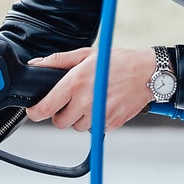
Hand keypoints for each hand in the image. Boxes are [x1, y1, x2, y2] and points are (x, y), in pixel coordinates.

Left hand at [23, 46, 156, 131]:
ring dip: (79, 118)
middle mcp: (85, 101)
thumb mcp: (85, 54)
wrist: (148, 73)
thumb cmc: (118, 62)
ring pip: (76, 127)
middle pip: (59, 122)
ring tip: (91, 100)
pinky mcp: (110, 124)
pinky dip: (95, 120)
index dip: (35, 112)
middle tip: (71, 101)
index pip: (44, 108)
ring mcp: (98, 115)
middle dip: (61, 114)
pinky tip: (103, 105)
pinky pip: (94, 129)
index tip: (35, 110)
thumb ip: (57, 61)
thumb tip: (36, 64)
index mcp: (75, 83)